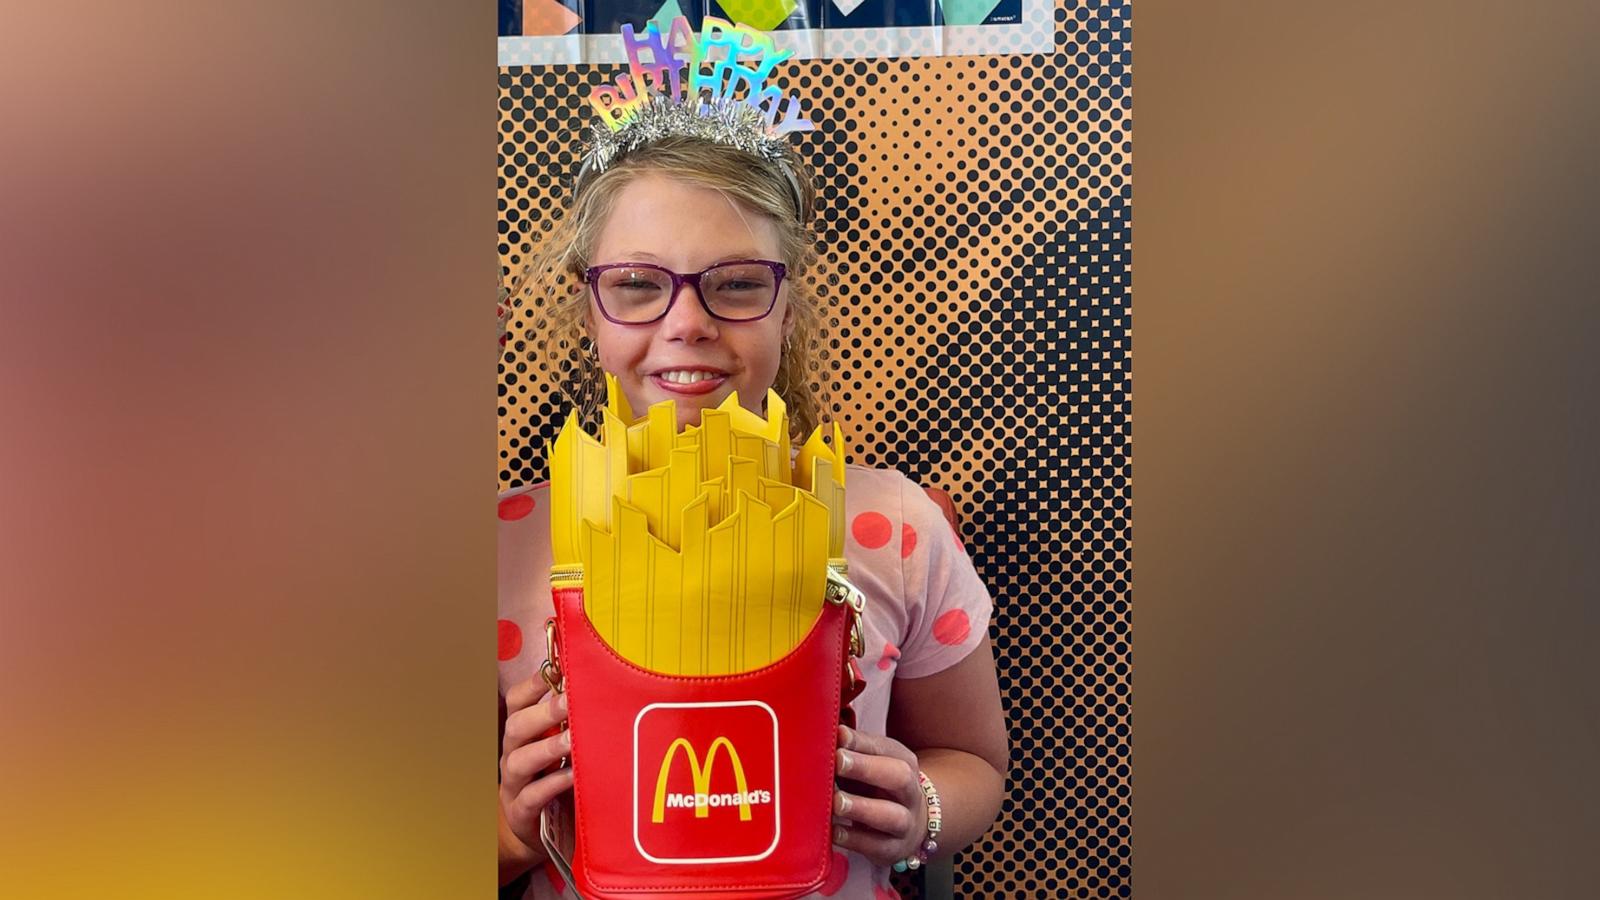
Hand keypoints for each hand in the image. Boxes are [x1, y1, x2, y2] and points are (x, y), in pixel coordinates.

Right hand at [499, 677, 574, 851]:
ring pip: (520, 760)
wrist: (542, 833)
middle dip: (544, 712)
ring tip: (572, 740)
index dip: (533, 684)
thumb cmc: (557, 779)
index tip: (556, 668)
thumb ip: (572, 722)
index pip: (517, 701)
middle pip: (516, 726)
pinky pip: (532, 797)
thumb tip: (601, 687)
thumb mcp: (562, 748)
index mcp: (522, 733)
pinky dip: (551, 785)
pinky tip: (572, 776)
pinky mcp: (521, 813)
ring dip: (547, 747)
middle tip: (570, 701)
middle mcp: (513, 754)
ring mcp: (514, 785)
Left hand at [831, 725, 927, 867]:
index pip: (884, 748)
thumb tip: (829, 730)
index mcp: (903, 762)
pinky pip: (878, 846)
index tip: (838, 736)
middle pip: (898, 777)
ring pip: (892, 816)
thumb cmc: (879, 786)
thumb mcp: (871, 764)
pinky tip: (836, 832)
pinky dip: (856, 840)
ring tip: (837, 803)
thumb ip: (852, 749)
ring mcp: (906, 823)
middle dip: (866, 768)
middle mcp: (910, 792)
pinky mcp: (894, 849)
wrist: (913, 822)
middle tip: (838, 762)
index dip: (860, 742)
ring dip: (862, 808)